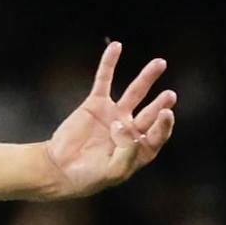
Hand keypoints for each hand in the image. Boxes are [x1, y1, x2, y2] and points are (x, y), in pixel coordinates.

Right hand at [42, 41, 176, 198]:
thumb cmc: (86, 178)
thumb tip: (125, 127)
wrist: (56, 170)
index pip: (157, 134)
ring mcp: (112, 115)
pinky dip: (109, 64)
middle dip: (161, 104)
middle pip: (150, 112)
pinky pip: (103, 81)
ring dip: (147, 77)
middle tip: (169, 96)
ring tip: (160, 63)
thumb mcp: (113, 173)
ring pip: (134, 92)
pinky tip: (115, 47)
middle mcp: (129, 130)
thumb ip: (127, 153)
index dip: (164, 124)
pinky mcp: (94, 105)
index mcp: (138, 149)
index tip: (165, 114)